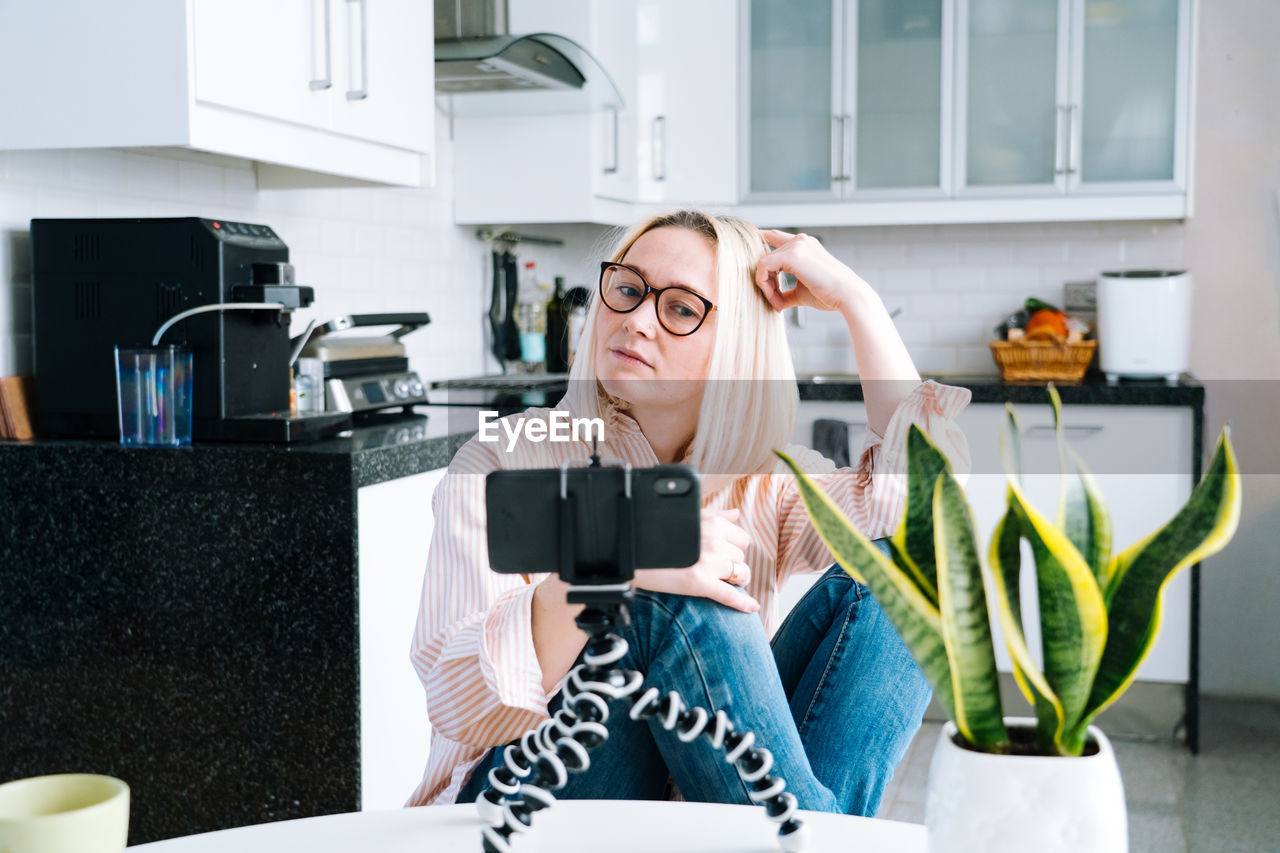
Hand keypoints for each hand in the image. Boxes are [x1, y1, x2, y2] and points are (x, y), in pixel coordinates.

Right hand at [632, 508, 758, 612]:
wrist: (630, 553)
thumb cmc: (656, 534)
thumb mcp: (688, 517)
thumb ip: (715, 516)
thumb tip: (735, 513)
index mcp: (711, 522)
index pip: (741, 538)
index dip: (734, 548)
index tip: (725, 554)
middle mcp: (714, 540)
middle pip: (741, 557)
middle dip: (733, 564)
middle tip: (719, 570)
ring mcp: (709, 562)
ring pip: (741, 574)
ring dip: (737, 580)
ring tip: (728, 583)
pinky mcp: (700, 583)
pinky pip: (730, 595)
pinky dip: (743, 603)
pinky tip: (751, 607)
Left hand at [754, 229, 868, 314]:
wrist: (847, 296)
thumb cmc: (829, 295)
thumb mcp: (803, 291)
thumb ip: (786, 292)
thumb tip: (775, 303)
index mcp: (805, 245)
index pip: (775, 237)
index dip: (761, 240)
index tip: (749, 252)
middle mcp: (800, 241)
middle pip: (765, 256)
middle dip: (765, 281)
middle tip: (775, 301)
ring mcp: (796, 245)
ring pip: (762, 262)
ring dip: (765, 285)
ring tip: (777, 302)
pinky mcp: (791, 255)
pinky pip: (763, 267)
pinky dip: (765, 285)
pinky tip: (775, 299)